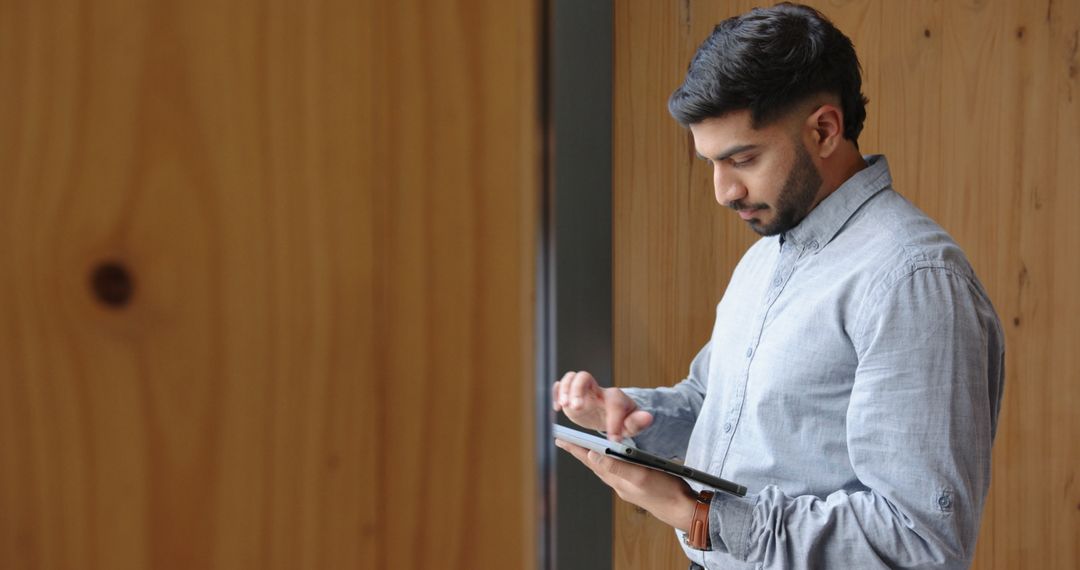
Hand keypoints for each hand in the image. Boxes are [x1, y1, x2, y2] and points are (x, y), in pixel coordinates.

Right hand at [551, 371, 653, 440]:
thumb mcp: (631, 425)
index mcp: (615, 397)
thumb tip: (648, 417)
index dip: (613, 420)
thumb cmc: (622, 419)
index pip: (613, 401)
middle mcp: (597, 390)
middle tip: (576, 407)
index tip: (613, 438)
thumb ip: (637, 422)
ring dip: (564, 390)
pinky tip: (556, 408)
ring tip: (563, 406)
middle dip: (578, 390)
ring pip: (571, 378)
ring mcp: (583, 391)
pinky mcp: (571, 395)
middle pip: (585, 377)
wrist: (610, 416)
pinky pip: (560, 386)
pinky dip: (555, 393)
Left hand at [554, 439, 697, 531]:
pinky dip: (608, 461)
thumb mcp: (640, 476)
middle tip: (563, 441)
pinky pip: (615, 471)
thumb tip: (592, 456)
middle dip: (578, 452)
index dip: (575, 450)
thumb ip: (616, 467)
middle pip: (594, 464)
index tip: (560, 439)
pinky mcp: (636, 485)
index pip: (590, 462)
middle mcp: (619, 483)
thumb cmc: (665, 492)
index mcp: (617, 479)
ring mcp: (627, 485)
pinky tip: (609, 459)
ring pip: (603, 468)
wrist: (683, 509)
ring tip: (580, 448)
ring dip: (591, 457)